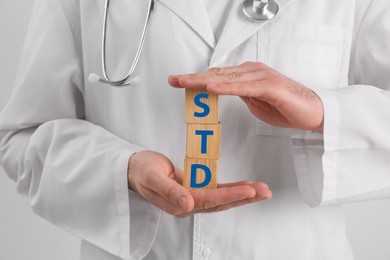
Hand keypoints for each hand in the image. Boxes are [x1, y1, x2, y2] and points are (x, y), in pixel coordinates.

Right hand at [128, 150, 271, 217]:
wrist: (135, 169)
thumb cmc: (141, 172)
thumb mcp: (152, 179)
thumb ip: (169, 192)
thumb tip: (188, 205)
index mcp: (178, 203)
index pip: (209, 200)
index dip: (230, 195)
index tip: (248, 191)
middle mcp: (189, 203)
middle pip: (221, 202)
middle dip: (245, 197)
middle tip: (264, 192)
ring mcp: (193, 197)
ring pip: (222, 198)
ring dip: (243, 194)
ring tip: (261, 189)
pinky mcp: (195, 188)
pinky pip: (217, 190)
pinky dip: (232, 188)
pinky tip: (245, 186)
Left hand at [169, 62, 323, 131]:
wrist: (314, 113)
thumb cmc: (287, 107)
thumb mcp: (256, 102)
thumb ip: (241, 94)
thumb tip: (226, 91)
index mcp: (248, 75)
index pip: (218, 75)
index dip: (197, 78)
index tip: (179, 81)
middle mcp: (252, 72)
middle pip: (217, 74)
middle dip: (193, 77)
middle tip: (174, 79)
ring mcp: (261, 77)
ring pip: (226, 78)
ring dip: (203, 80)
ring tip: (184, 82)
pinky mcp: (269, 87)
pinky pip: (243, 87)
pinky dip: (225, 87)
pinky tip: (211, 87)